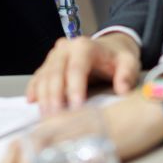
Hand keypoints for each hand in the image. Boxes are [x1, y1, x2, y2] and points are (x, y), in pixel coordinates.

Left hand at [0, 91, 162, 162]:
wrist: (145, 110)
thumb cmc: (119, 126)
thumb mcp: (87, 139)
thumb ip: (68, 155)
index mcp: (57, 124)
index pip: (21, 143)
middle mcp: (59, 124)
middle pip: (21, 146)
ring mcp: (72, 131)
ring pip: (35, 149)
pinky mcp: (86, 138)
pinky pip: (60, 154)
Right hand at [25, 33, 140, 115]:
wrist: (109, 48)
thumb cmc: (117, 58)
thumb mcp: (129, 62)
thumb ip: (127, 74)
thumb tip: (122, 90)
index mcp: (85, 46)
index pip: (77, 68)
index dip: (75, 88)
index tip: (77, 107)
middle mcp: (66, 48)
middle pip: (56, 72)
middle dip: (55, 95)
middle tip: (56, 116)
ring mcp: (55, 55)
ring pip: (44, 75)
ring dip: (43, 96)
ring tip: (47, 116)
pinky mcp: (49, 64)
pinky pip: (38, 76)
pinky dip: (35, 89)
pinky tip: (33, 102)